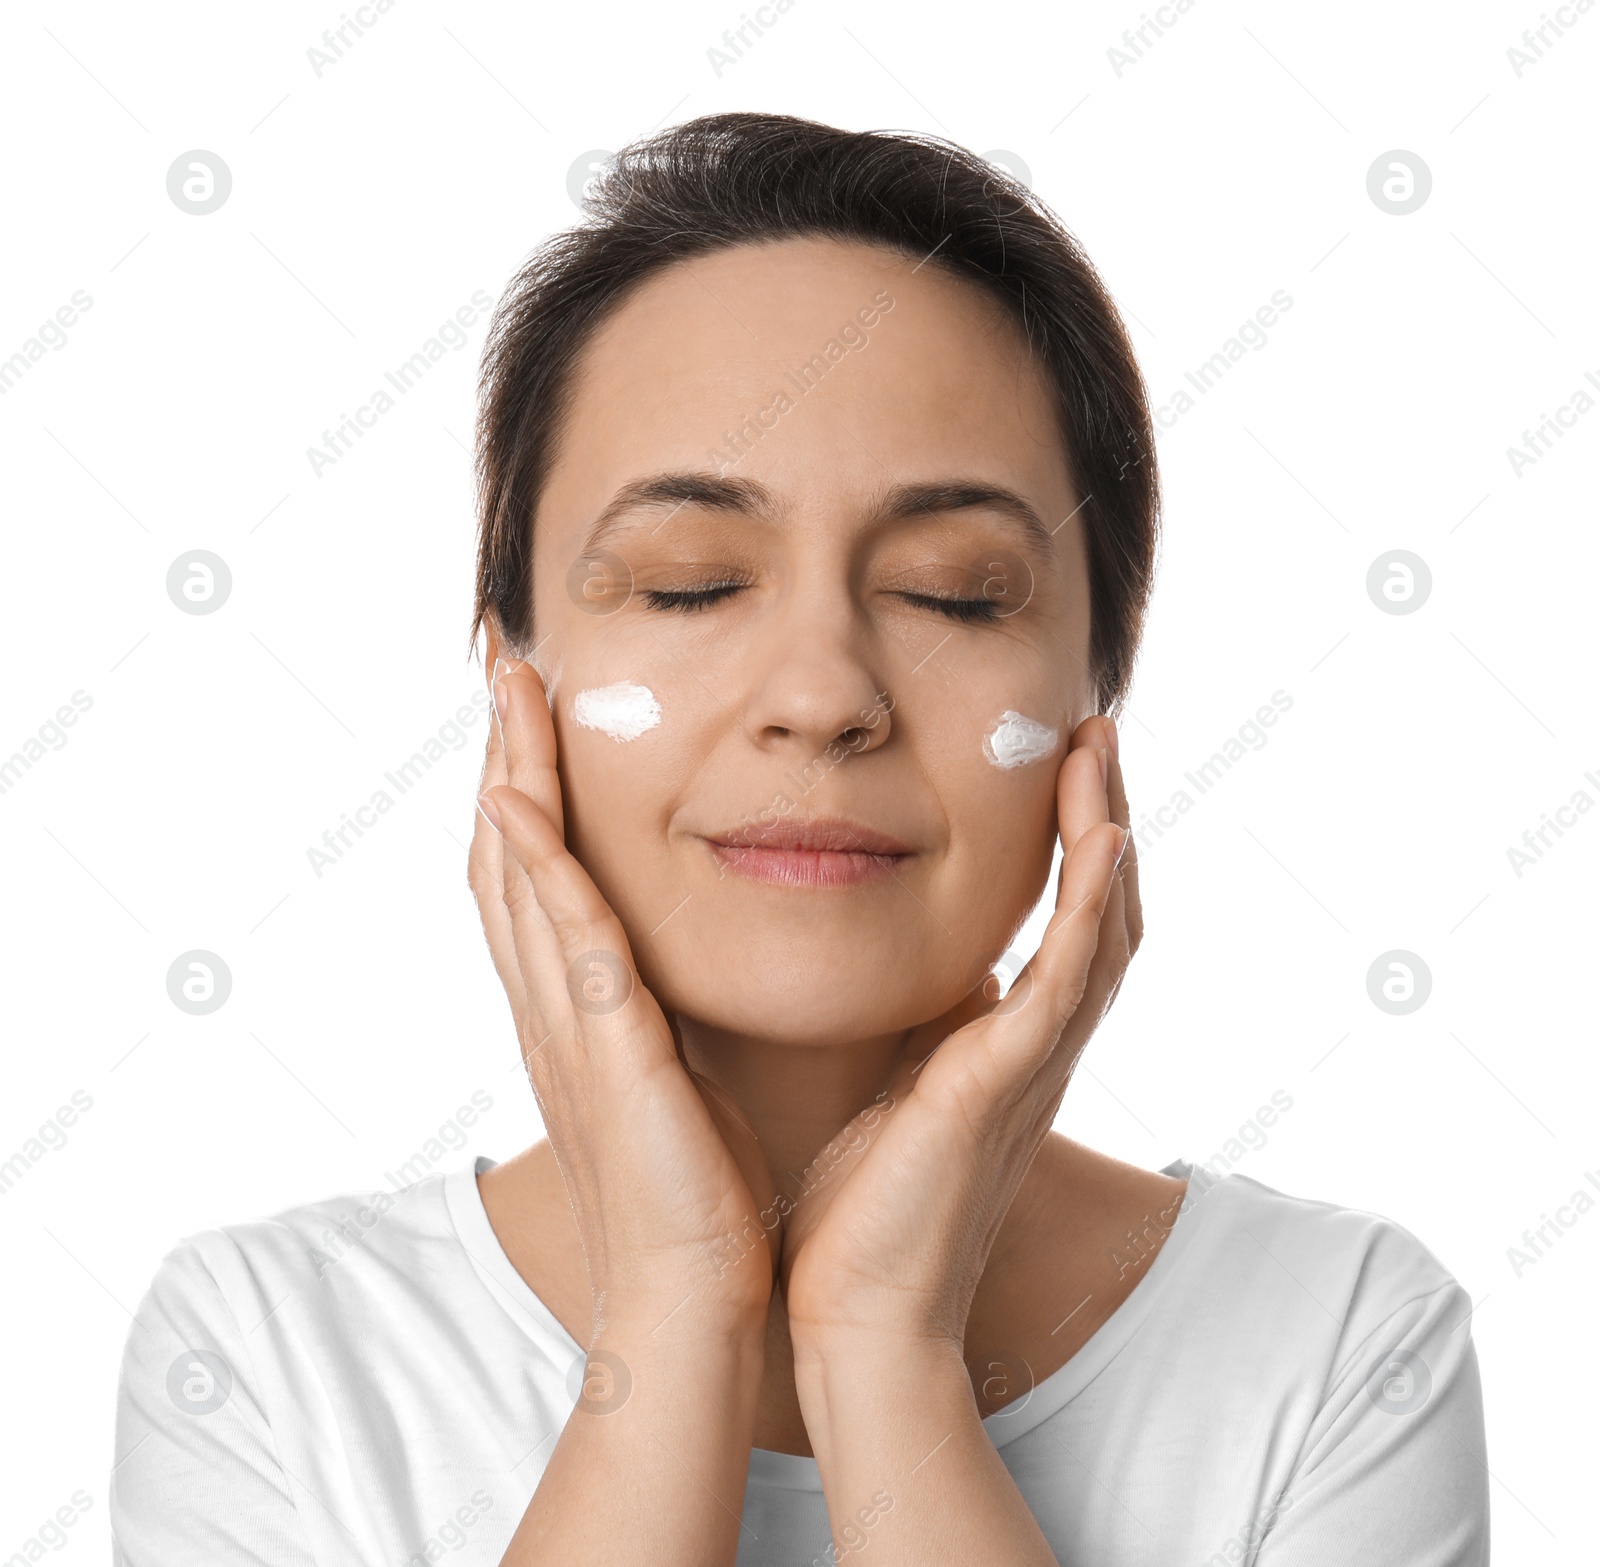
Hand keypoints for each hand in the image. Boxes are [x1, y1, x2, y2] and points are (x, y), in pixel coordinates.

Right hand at [470, 655, 781, 1338]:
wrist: (697, 1299)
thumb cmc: (704, 1192)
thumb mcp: (686, 1074)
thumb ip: (676, 1009)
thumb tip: (709, 949)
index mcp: (578, 1009)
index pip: (540, 875)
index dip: (529, 787)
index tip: (538, 707)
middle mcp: (554, 1006)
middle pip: (509, 855)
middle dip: (504, 755)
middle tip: (504, 662)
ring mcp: (568, 1026)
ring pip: (521, 877)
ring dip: (509, 778)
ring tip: (508, 689)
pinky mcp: (605, 1052)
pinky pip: (563, 941)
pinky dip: (536, 868)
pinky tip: (520, 802)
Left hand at [778, 713, 1139, 1350]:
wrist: (852, 1311)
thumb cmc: (858, 1209)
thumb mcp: (891, 1086)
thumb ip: (915, 1029)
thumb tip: (909, 977)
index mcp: (1003, 1047)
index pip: (1058, 925)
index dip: (1068, 845)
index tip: (1056, 764)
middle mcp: (1034, 1050)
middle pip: (1097, 913)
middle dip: (1101, 818)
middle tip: (1093, 732)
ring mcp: (1031, 1068)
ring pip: (1098, 931)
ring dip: (1106, 835)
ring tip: (1097, 751)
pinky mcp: (1004, 1089)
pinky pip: (1069, 984)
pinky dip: (1092, 910)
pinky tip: (1102, 842)